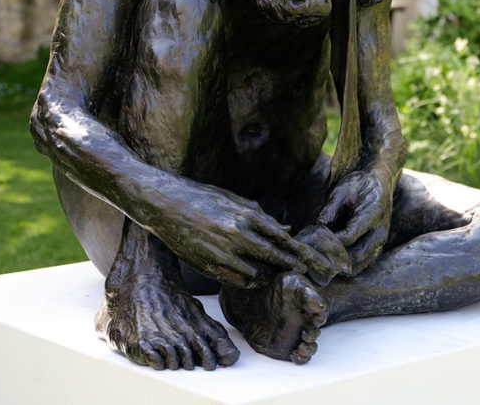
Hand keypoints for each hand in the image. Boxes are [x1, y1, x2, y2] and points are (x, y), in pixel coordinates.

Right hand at [154, 182, 330, 288]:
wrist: (165, 204)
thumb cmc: (201, 197)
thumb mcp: (234, 200)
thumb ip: (260, 216)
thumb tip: (286, 229)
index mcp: (246, 215)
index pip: (283, 238)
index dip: (300, 252)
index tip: (314, 260)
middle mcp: (238, 234)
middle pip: (275, 257)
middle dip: (294, 267)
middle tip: (310, 274)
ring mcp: (223, 252)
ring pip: (258, 273)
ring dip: (271, 276)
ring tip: (279, 277)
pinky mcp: (209, 265)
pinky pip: (237, 280)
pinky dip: (250, 282)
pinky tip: (256, 280)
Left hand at [317, 170, 393, 274]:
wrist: (380, 183)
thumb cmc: (359, 185)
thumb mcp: (341, 191)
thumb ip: (329, 210)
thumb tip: (316, 229)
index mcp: (372, 214)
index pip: (350, 236)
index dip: (331, 242)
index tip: (315, 242)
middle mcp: (380, 231)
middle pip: (356, 255)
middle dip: (335, 257)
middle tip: (316, 255)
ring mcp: (381, 241)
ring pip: (360, 263)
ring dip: (341, 265)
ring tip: (322, 260)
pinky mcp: (378, 247)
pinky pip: (364, 263)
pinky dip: (348, 266)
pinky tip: (333, 261)